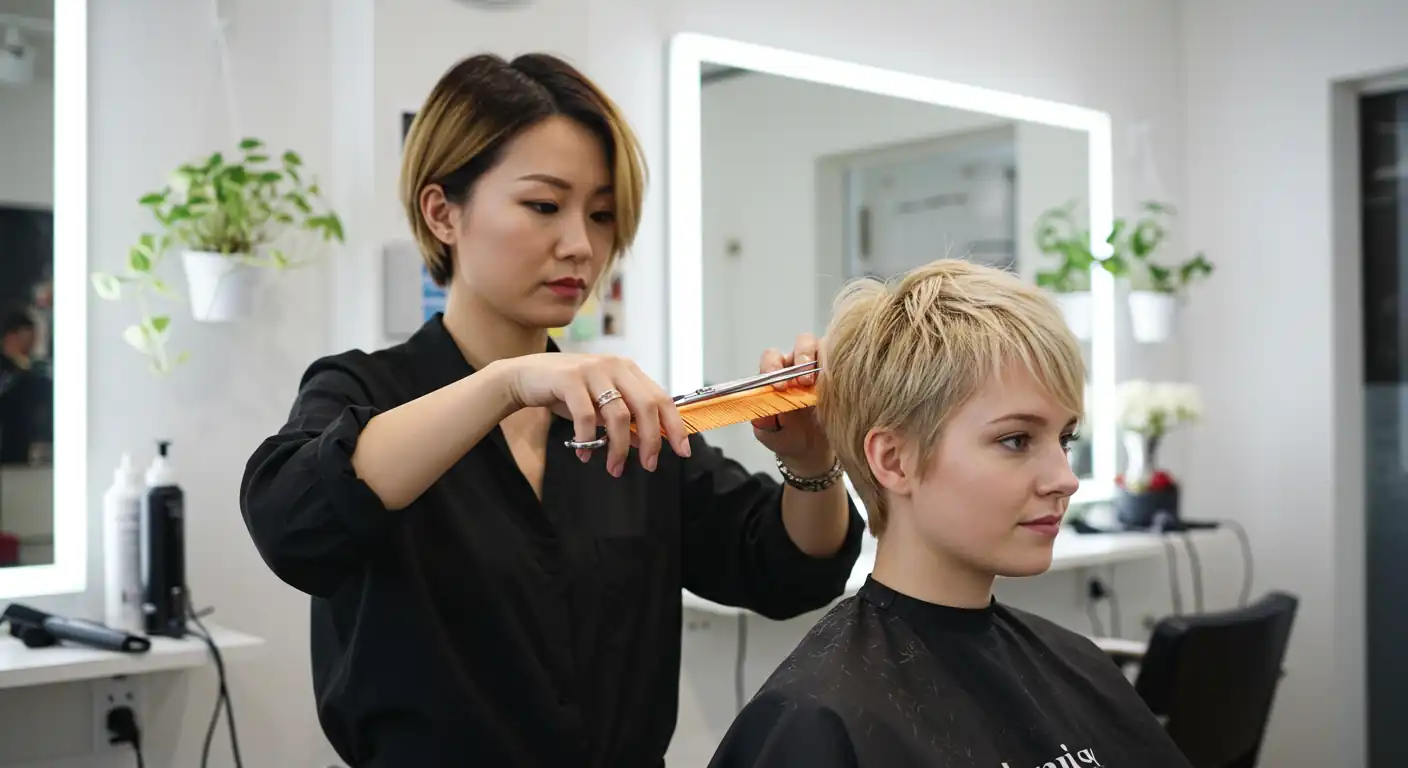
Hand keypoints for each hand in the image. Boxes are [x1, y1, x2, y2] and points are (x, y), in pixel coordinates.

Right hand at [498, 353, 691, 475]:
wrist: (525, 376)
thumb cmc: (566, 392)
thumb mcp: (600, 405)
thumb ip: (625, 419)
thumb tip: (647, 441)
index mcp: (627, 370)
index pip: (662, 398)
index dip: (674, 425)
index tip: (683, 450)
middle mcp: (614, 366)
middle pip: (646, 406)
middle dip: (651, 441)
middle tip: (649, 465)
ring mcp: (592, 370)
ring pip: (618, 415)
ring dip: (618, 448)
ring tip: (613, 468)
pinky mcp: (569, 378)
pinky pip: (586, 416)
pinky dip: (588, 440)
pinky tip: (584, 454)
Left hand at [751, 333, 833, 473]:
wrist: (810, 452)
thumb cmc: (786, 437)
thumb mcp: (769, 434)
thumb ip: (763, 422)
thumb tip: (763, 412)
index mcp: (776, 374)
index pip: (772, 358)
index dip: (774, 367)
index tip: (779, 387)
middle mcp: (799, 366)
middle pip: (803, 343)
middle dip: (803, 357)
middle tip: (804, 382)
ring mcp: (823, 369)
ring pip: (826, 348)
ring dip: (824, 361)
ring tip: (822, 383)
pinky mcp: (841, 376)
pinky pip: (843, 363)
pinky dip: (842, 369)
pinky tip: (840, 386)